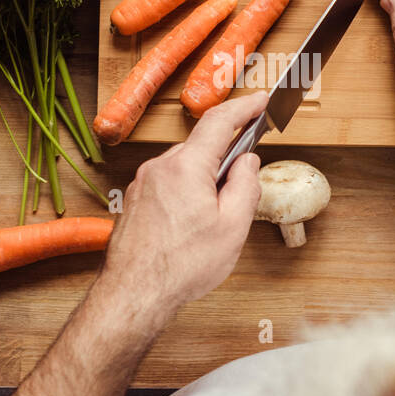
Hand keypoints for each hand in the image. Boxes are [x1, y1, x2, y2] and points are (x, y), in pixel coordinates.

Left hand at [95, 92, 265, 319]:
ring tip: (212, 221)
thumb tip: (247, 163)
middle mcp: (159, 168)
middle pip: (201, 148)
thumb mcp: (232, 227)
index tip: (260, 101)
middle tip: (241, 190)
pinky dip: (185, 194)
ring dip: (204, 182)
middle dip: (225, 161)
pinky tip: (190, 227)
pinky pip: (167, 184)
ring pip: (184, 168)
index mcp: (186, 167)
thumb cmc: (180, 267)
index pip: (219, 122)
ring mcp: (142, 183)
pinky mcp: (134, 200)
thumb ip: (245, 186)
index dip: (244, 107)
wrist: (134, 294)